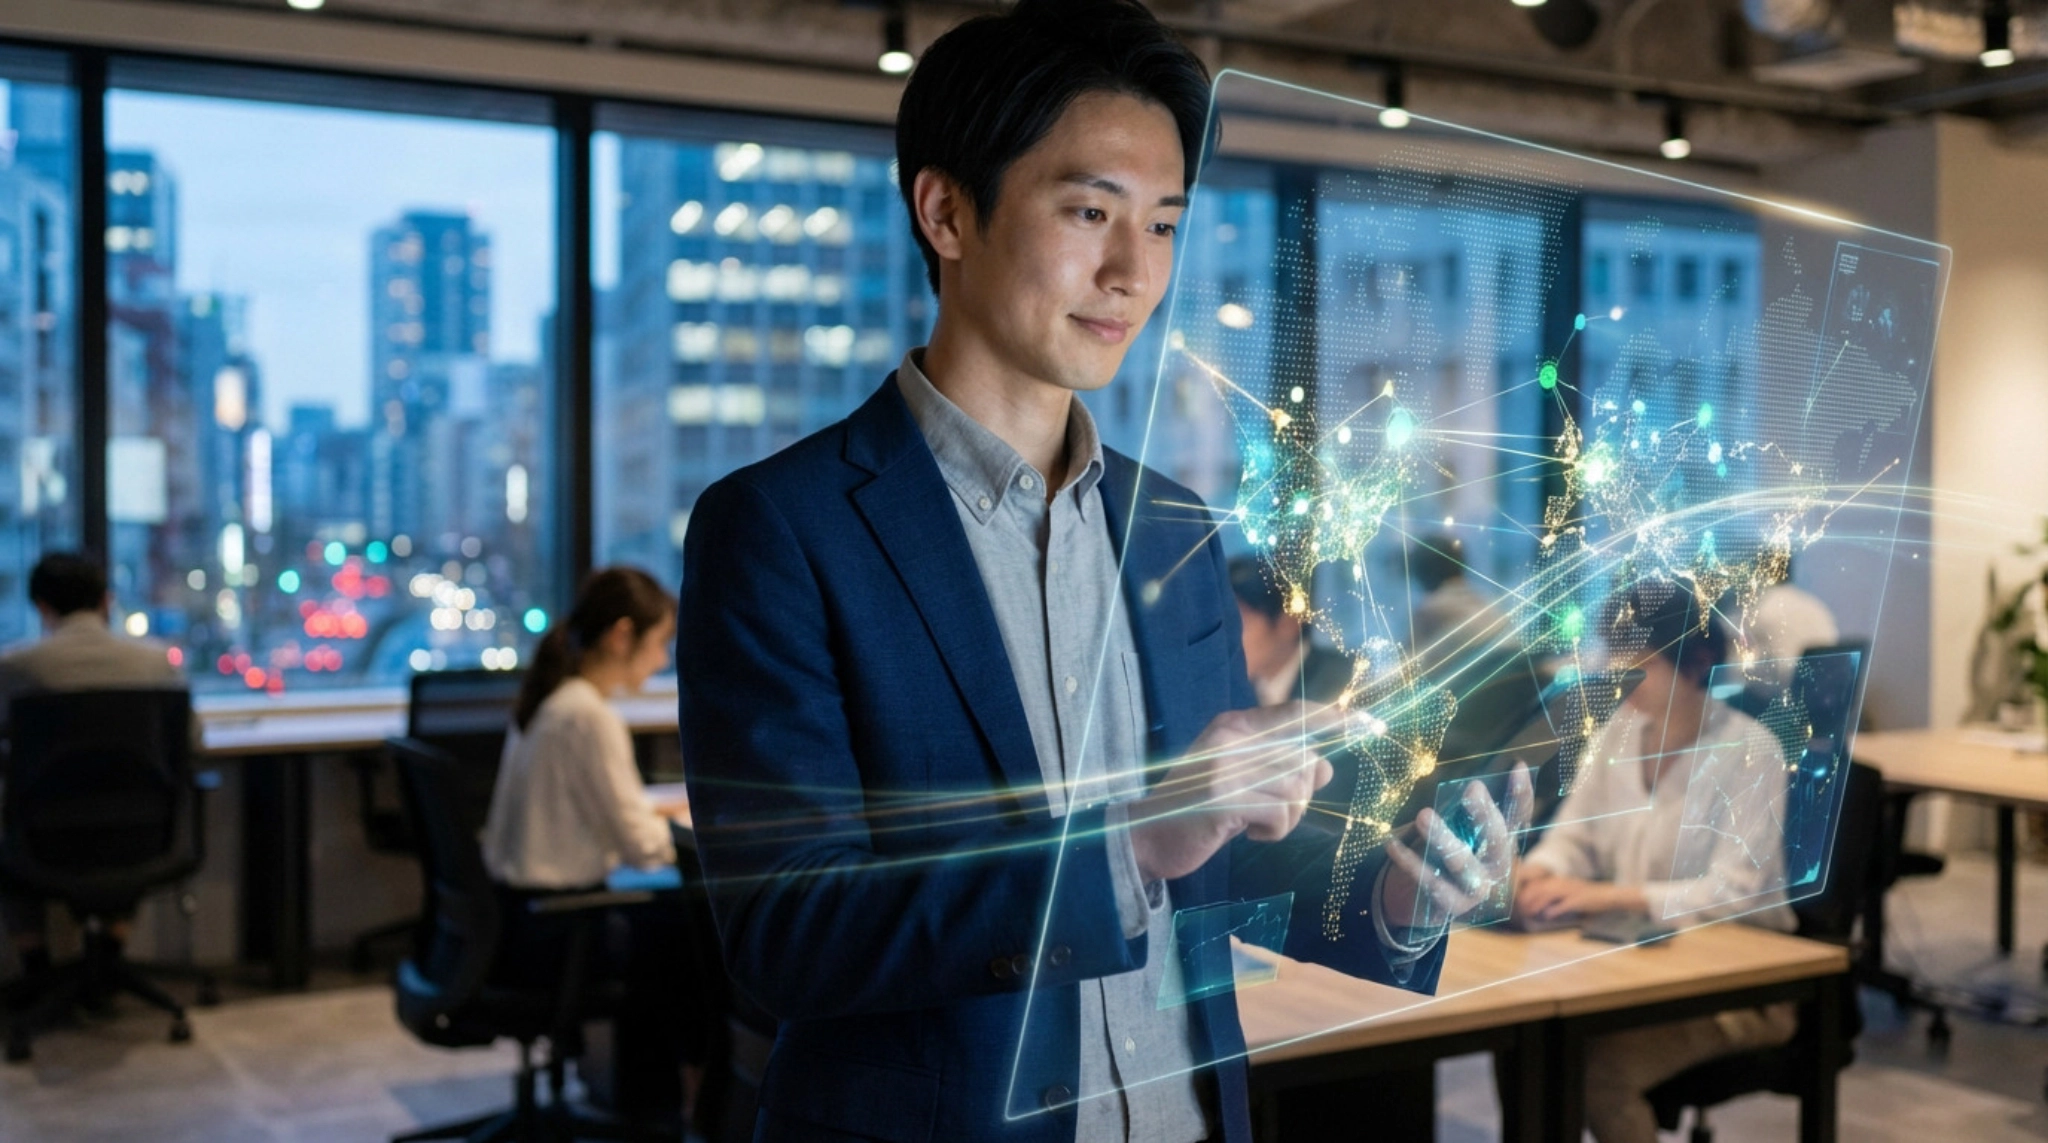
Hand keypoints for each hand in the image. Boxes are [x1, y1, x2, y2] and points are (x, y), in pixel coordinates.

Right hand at [1128, 702, 1338, 882]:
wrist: (1147, 835)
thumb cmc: (1197, 807)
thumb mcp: (1241, 779)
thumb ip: (1281, 768)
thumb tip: (1327, 765)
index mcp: (1234, 726)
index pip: (1296, 713)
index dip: (1335, 718)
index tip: (1369, 723)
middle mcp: (1231, 738)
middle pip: (1303, 760)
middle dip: (1300, 793)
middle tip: (1272, 811)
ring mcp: (1226, 767)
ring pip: (1296, 790)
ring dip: (1287, 817)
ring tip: (1256, 823)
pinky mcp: (1224, 799)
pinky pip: (1281, 814)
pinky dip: (1275, 831)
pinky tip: (1248, 833)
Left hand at [1381, 763, 1532, 928]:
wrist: (1425, 900)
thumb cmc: (1443, 850)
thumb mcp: (1456, 828)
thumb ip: (1463, 811)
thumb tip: (1465, 781)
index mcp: (1502, 842)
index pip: (1518, 817)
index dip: (1520, 795)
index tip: (1518, 766)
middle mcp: (1496, 867)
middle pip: (1497, 840)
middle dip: (1485, 814)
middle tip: (1473, 788)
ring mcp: (1477, 889)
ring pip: (1461, 862)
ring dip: (1442, 837)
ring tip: (1423, 815)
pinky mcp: (1451, 904)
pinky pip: (1429, 881)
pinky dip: (1409, 862)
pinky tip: (1391, 843)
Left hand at [1512, 872, 1645, 923]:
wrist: (1608, 895)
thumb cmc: (1588, 897)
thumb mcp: (1570, 893)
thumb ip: (1556, 899)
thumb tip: (1543, 910)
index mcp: (1560, 882)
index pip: (1538, 884)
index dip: (1526, 893)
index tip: (1518, 902)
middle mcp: (1563, 884)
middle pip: (1539, 889)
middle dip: (1528, 899)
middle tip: (1520, 910)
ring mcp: (1571, 891)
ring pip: (1548, 896)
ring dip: (1537, 905)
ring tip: (1529, 914)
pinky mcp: (1579, 900)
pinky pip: (1564, 904)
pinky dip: (1554, 910)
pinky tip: (1547, 916)